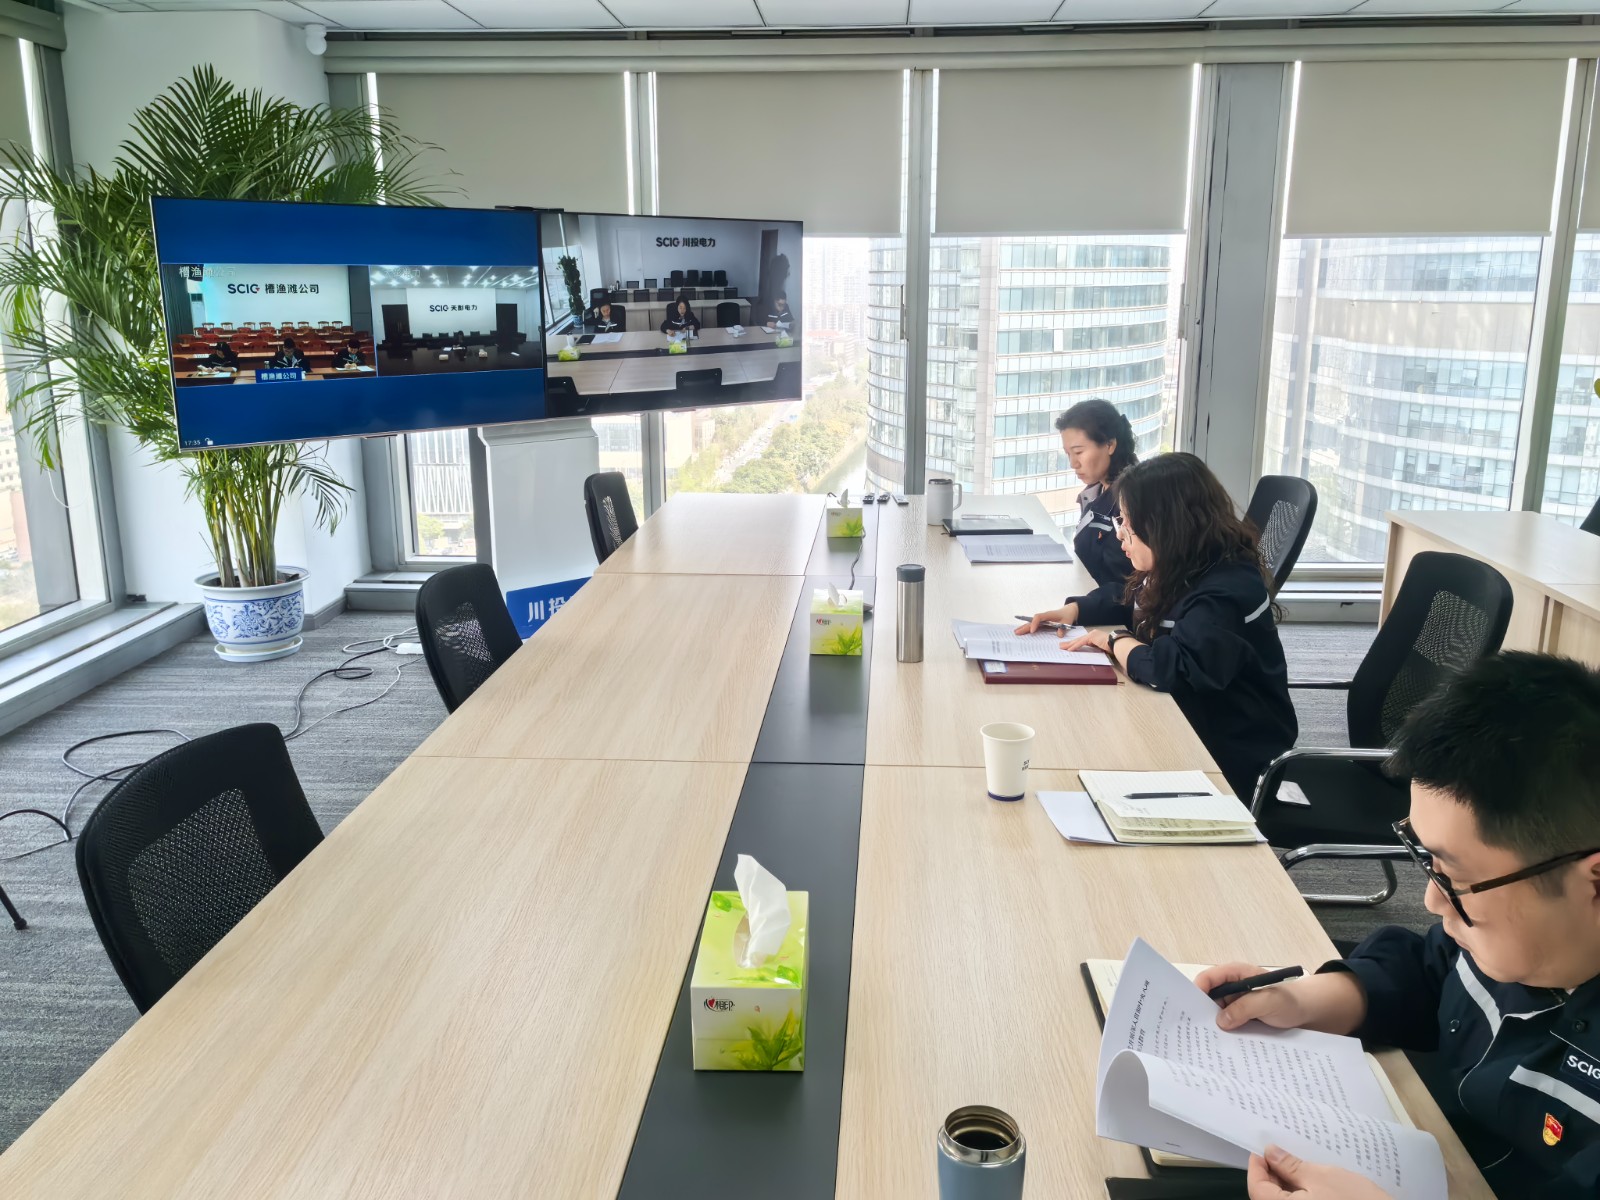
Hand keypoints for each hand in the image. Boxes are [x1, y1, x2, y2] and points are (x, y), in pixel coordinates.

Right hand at [1015, 603, 1078, 634]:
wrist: (1068, 612)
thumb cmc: (1067, 616)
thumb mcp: (1067, 622)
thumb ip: (1063, 628)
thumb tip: (1059, 635)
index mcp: (1048, 615)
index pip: (1038, 617)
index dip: (1034, 623)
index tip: (1032, 631)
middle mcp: (1043, 617)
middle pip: (1032, 621)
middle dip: (1025, 627)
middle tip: (1017, 632)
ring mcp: (1042, 620)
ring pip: (1031, 623)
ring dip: (1024, 628)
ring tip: (1016, 632)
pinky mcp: (1042, 623)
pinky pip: (1034, 626)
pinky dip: (1028, 629)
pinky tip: (1023, 633)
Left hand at [1062, 628, 1110, 652]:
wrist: (1117, 645)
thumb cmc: (1111, 648)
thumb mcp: (1100, 648)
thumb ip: (1094, 648)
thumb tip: (1088, 653)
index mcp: (1094, 637)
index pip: (1082, 641)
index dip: (1074, 644)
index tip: (1068, 647)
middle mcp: (1092, 634)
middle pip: (1078, 640)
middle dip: (1069, 643)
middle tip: (1061, 646)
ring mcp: (1092, 635)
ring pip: (1078, 640)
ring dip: (1070, 645)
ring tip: (1063, 648)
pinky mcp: (1092, 637)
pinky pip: (1081, 642)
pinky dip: (1075, 646)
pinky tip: (1070, 649)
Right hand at [1195, 963, 1367, 1034]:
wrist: (1309, 1013)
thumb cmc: (1290, 1001)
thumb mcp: (1269, 1002)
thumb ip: (1245, 1008)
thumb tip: (1220, 1022)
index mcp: (1236, 974)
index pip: (1209, 978)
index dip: (1197, 991)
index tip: (1191, 1010)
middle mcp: (1232, 987)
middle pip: (1207, 996)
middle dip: (1201, 1011)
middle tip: (1194, 1031)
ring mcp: (1235, 1003)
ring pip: (1215, 1012)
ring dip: (1213, 1024)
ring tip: (1206, 1042)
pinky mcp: (1240, 1018)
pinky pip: (1226, 1023)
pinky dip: (1223, 1032)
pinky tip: (1221, 1045)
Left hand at [1248, 1145, 1393, 1199]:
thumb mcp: (1321, 1177)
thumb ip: (1291, 1166)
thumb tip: (1271, 1153)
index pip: (1257, 1189)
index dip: (1256, 1168)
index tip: (1259, 1150)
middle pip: (1270, 1196)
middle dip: (1273, 1174)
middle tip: (1279, 1152)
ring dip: (1288, 1183)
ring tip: (1296, 1162)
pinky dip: (1302, 1192)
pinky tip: (1310, 1179)